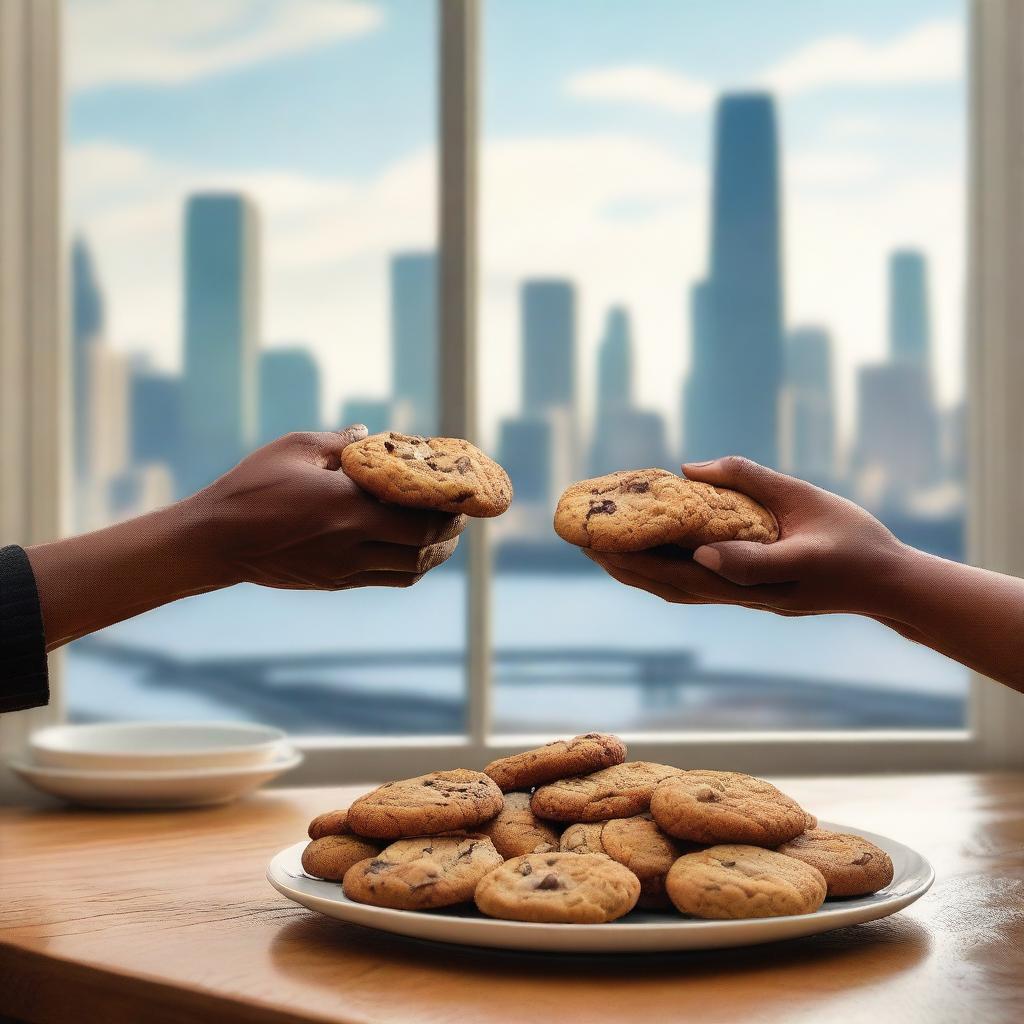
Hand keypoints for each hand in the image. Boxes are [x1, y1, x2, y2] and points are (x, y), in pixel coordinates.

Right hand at [187, 426, 465, 590]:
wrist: (217, 540)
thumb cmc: (252, 486)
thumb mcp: (295, 449)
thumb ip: (340, 443)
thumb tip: (369, 432)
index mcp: (346, 506)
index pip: (417, 515)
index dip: (447, 507)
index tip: (460, 492)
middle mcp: (351, 542)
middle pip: (422, 545)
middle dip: (449, 530)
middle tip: (460, 513)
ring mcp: (344, 568)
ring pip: (410, 568)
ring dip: (435, 552)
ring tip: (446, 534)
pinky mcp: (336, 581)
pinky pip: (388, 578)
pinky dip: (411, 566)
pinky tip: (416, 551)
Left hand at [585, 456, 910, 618]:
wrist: (887, 585)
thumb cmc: (853, 540)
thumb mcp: (805, 500)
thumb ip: (751, 482)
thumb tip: (691, 468)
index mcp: (759, 575)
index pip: (690, 568)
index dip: (646, 555)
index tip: (608, 541)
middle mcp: (745, 594)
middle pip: (671, 584)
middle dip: (625, 565)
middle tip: (583, 543)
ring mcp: (746, 601)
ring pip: (679, 591)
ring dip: (637, 575)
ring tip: (600, 553)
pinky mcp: (750, 598)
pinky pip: (695, 590)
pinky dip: (662, 577)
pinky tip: (644, 563)